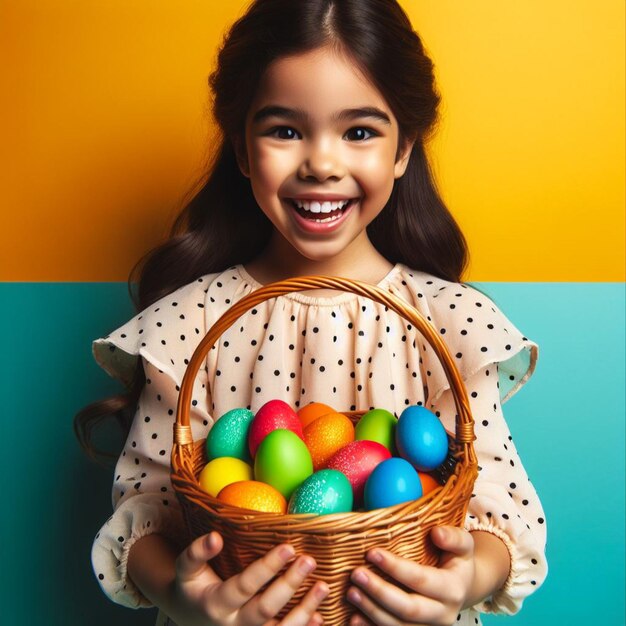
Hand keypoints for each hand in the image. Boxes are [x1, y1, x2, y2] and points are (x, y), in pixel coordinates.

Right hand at [172, 531, 327, 625]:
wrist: (188, 620)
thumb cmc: (191, 588)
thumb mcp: (185, 569)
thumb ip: (197, 552)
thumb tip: (215, 537)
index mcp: (216, 603)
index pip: (245, 585)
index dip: (268, 567)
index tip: (289, 546)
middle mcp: (234, 624)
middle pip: (265, 608)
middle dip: (289, 584)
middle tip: (309, 560)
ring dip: (304, 610)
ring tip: (323, 587)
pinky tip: (320, 616)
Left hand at [346, 526, 475, 625]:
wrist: (464, 586)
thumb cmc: (457, 559)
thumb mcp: (463, 544)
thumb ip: (453, 537)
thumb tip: (436, 533)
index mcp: (453, 589)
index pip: (420, 579)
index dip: (395, 567)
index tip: (371, 553)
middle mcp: (443, 614)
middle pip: (408, 608)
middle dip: (379, 592)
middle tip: (356, 574)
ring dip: (372, 610)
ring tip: (351, 592)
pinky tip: (354, 618)